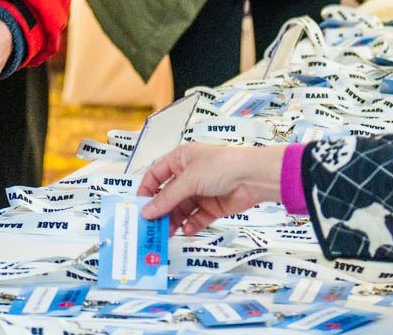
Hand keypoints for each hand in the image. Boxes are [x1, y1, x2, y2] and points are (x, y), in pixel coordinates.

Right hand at [138, 144, 286, 234]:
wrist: (252, 177)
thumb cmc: (221, 166)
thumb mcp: (188, 180)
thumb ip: (167, 198)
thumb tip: (146, 211)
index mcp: (181, 159)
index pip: (156, 174)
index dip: (147, 189)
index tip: (140, 206)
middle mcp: (189, 175)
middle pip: (168, 195)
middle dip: (160, 210)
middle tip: (151, 226)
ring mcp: (201, 191)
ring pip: (181, 209)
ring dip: (173, 221)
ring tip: (167, 233)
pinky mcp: (213, 206)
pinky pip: (196, 218)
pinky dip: (191, 225)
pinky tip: (188, 230)